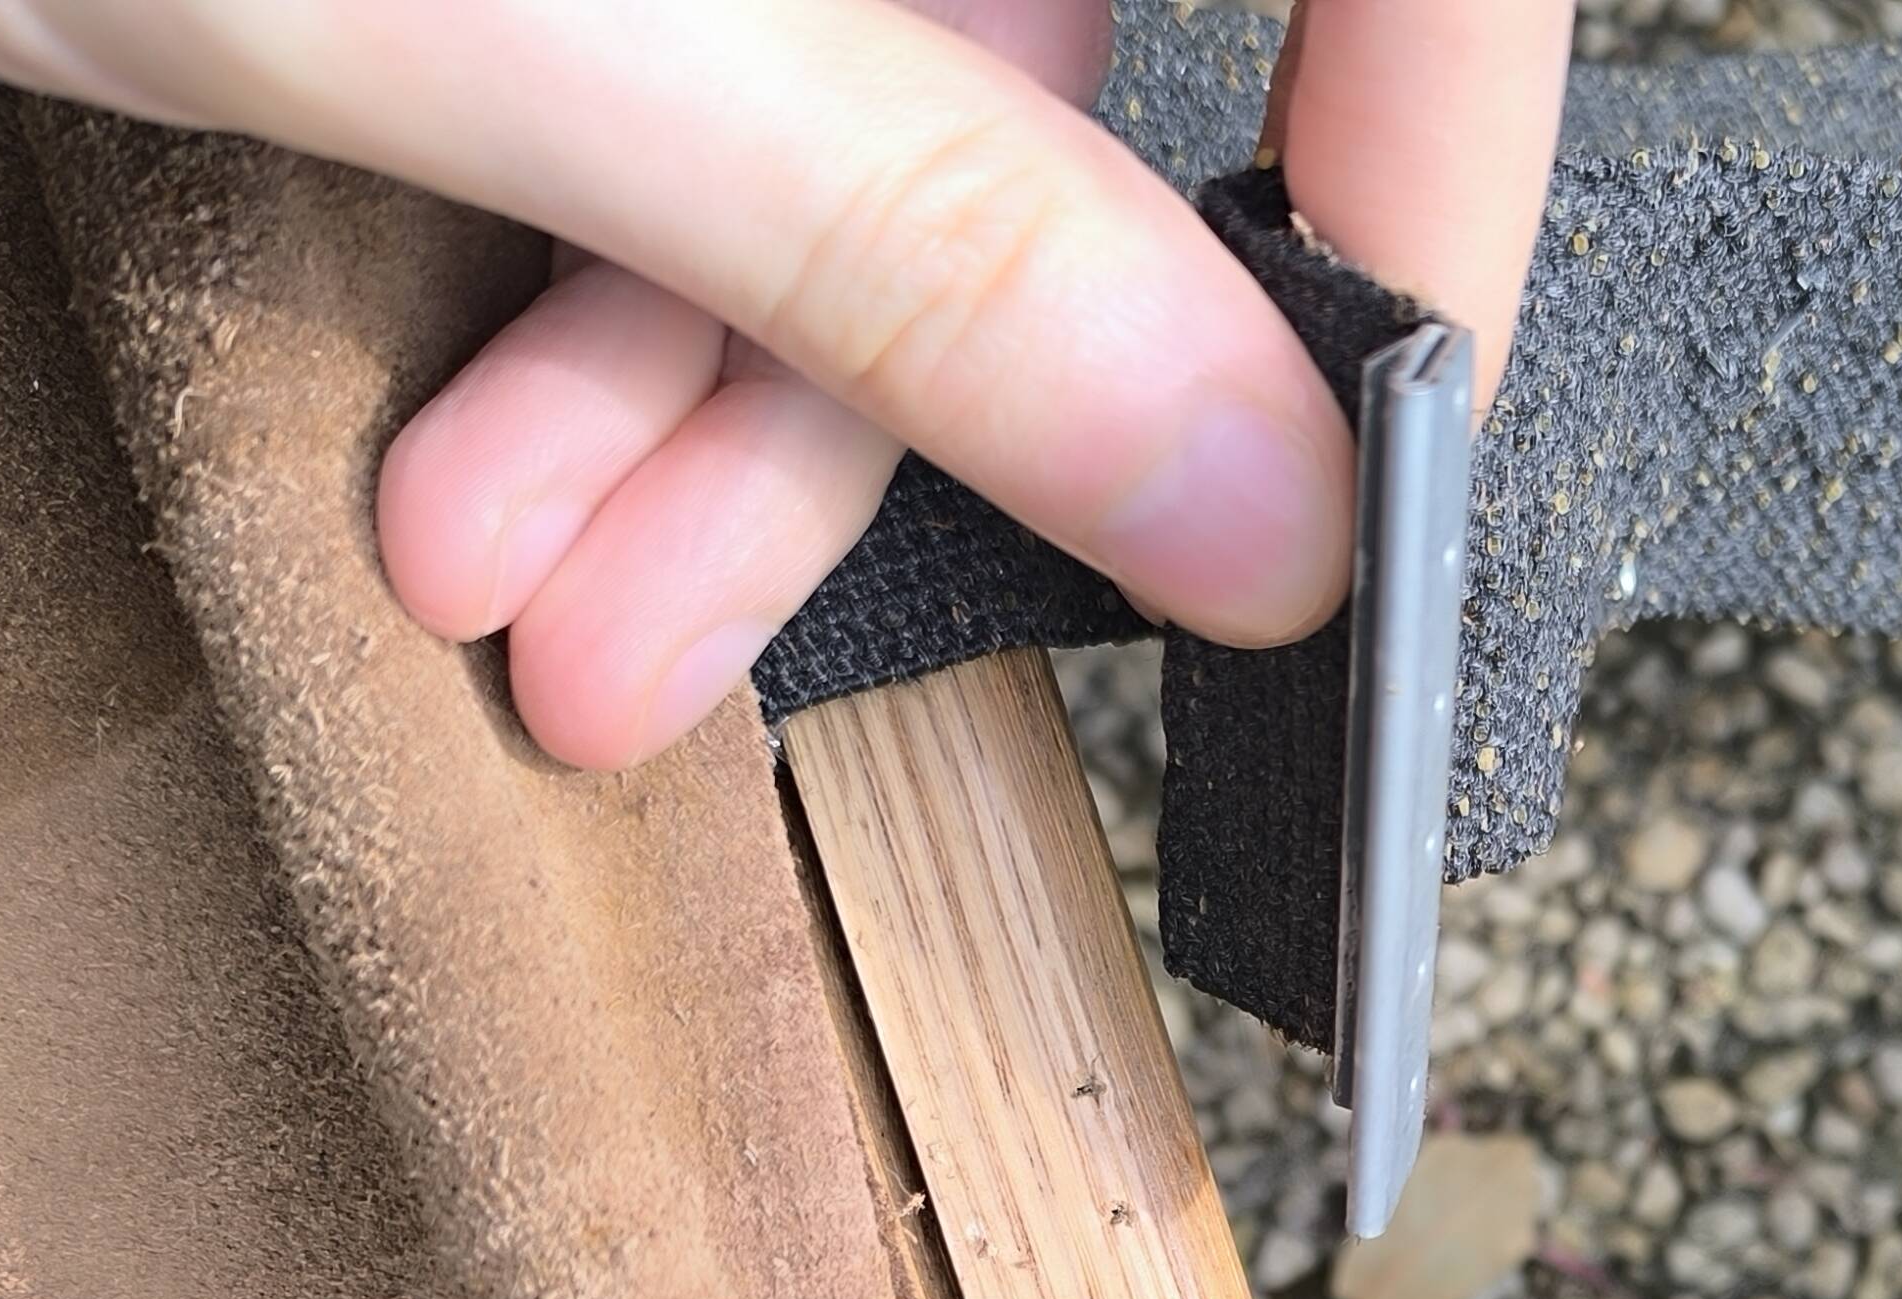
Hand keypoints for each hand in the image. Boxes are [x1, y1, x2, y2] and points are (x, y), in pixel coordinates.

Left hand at [0, 0, 1569, 767]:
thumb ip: (906, 240)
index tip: (1358, 463)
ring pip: (874, 130)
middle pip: (1076, 71)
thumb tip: (1267, 491)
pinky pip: (712, 110)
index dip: (1428, 170)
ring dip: (702, 420)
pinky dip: (602, 319)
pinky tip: (473, 490)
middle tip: (709, 634)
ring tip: (515, 612)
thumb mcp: (484, 13)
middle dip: (883, 396)